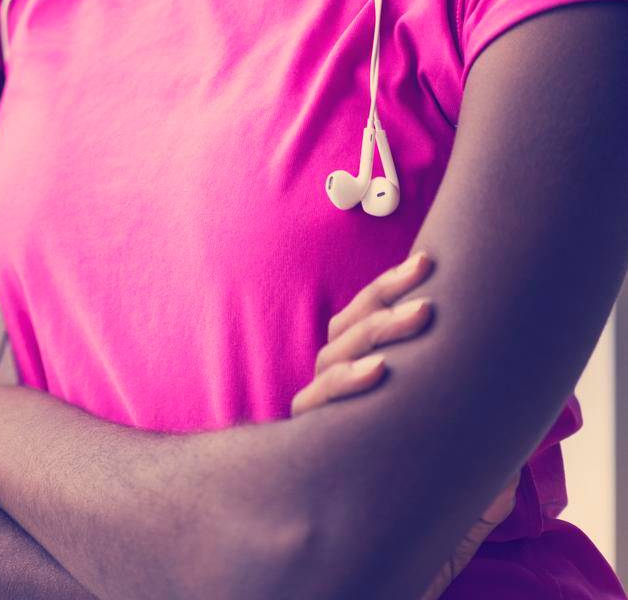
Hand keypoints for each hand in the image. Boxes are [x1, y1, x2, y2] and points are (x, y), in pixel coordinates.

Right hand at [289, 251, 520, 599]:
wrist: (375, 573)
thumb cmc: (415, 515)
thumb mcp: (462, 473)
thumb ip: (482, 440)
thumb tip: (522, 407)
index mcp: (358, 381)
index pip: (366, 319)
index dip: (391, 288)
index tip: (428, 260)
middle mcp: (332, 393)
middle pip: (349, 326)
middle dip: (387, 299)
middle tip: (428, 287)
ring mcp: (318, 417)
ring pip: (334, 354)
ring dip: (378, 332)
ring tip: (419, 317)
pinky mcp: (306, 447)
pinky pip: (319, 404)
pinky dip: (347, 383)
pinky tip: (379, 372)